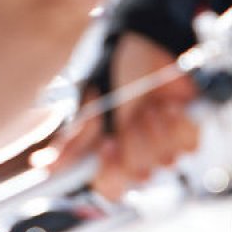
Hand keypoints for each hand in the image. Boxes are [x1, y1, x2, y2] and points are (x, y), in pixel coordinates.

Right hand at [50, 34, 199, 199]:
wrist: (144, 43)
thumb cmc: (111, 72)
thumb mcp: (89, 106)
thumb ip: (72, 141)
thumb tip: (43, 166)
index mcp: (105, 152)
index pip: (108, 187)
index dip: (111, 172)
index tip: (107, 146)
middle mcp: (133, 153)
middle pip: (140, 175)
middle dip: (135, 142)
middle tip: (129, 115)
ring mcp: (160, 144)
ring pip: (165, 161)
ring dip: (156, 129)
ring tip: (147, 105)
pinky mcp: (186, 132)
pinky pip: (188, 146)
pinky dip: (178, 124)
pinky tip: (166, 105)